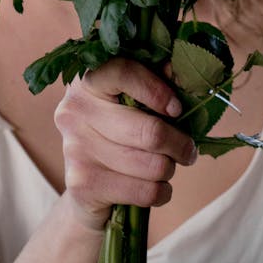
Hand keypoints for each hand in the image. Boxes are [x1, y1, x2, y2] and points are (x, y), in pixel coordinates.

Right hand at [54, 59, 196, 230]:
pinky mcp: (83, 184)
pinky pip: (144, 191)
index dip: (158, 91)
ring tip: (166, 167)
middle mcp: (75, 111)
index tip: (177, 110)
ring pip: (152, 165)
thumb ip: (156, 83)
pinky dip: (161, 192)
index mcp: (87, 82)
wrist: (87, 189)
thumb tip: (183, 70)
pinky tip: (156, 187)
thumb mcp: (133, 105)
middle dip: (179, 145)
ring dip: (169, 170)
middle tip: (188, 150)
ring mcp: (76, 148)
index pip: (122, 72)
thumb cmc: (119, 136)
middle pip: (150, 131)